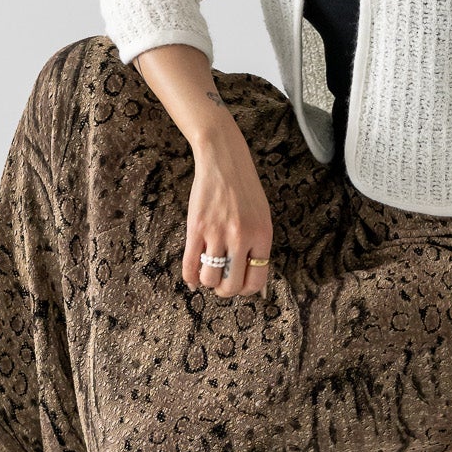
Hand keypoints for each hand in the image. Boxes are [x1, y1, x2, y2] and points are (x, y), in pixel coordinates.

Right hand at [183, 129, 273, 297]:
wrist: (223, 160)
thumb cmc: (244, 189)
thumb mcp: (262, 217)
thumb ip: (258, 246)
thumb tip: (253, 280)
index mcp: (262, 235)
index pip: (256, 280)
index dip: (245, 290)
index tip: (239, 285)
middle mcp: (241, 237)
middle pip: (231, 285)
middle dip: (225, 290)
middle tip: (221, 282)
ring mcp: (217, 233)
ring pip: (210, 279)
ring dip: (207, 283)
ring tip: (208, 273)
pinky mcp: (196, 227)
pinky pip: (190, 265)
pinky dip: (189, 278)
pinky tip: (192, 277)